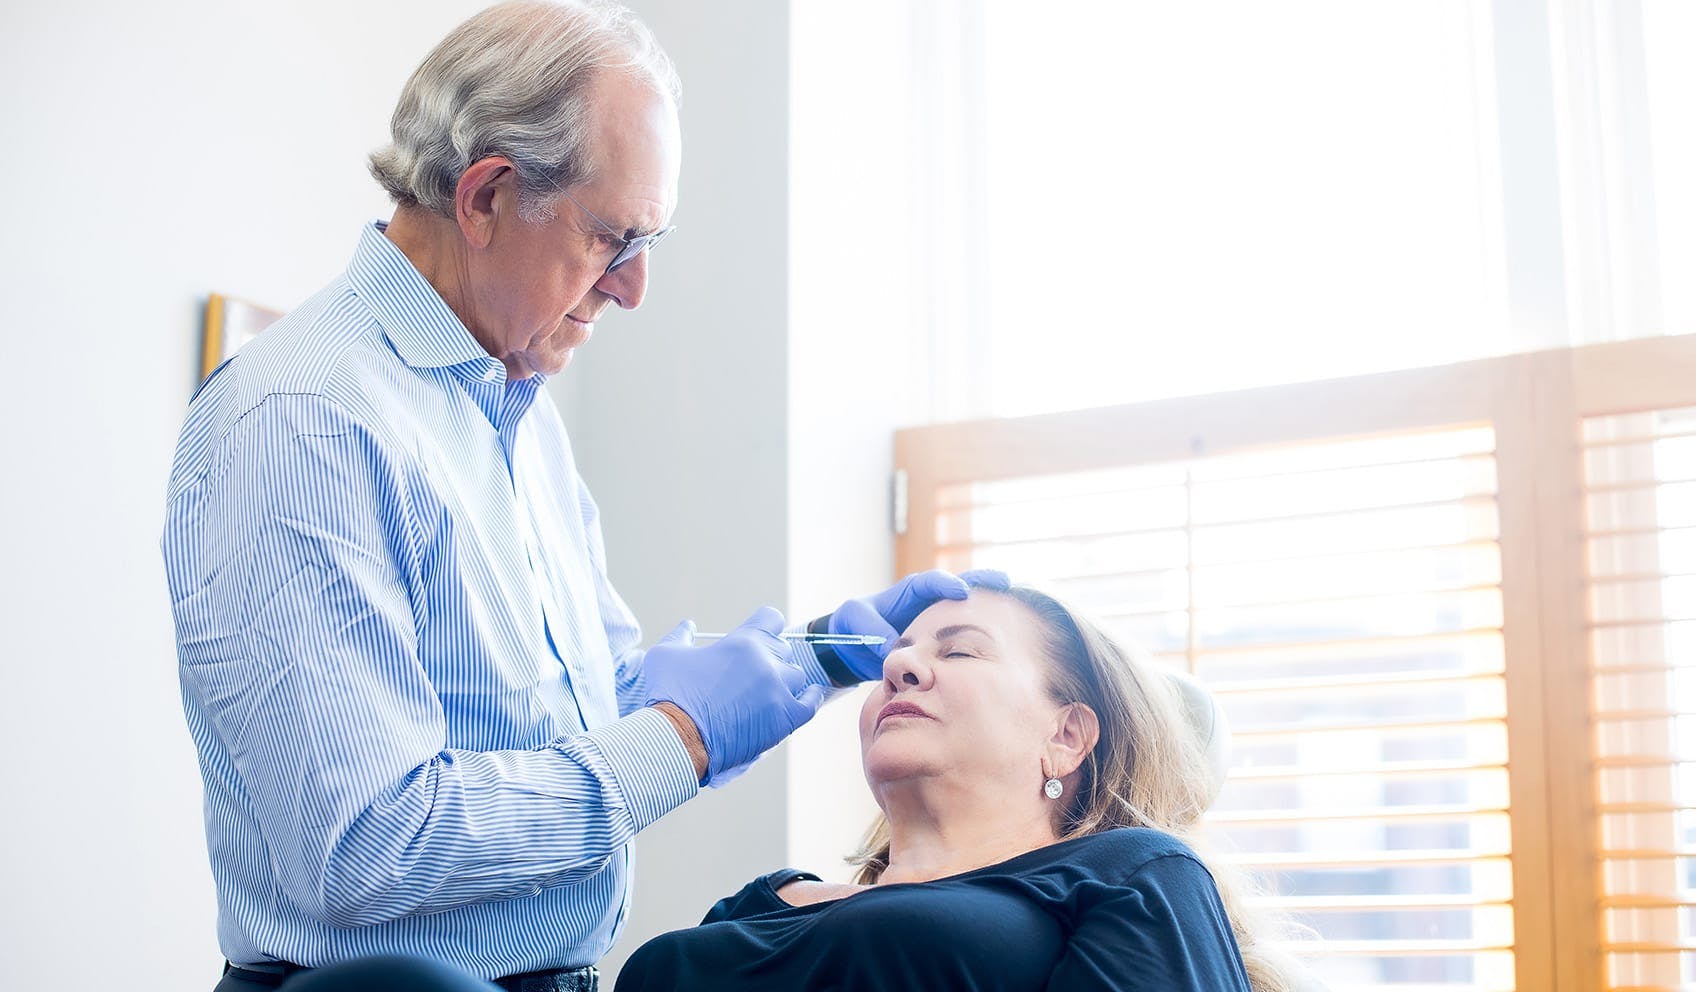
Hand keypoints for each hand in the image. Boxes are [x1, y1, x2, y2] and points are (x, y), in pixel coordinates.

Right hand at [643, 608, 825, 783]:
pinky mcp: (785, 719)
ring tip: (765, 691)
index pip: (772, 618)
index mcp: (744, 642)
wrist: (677, 740)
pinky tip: (808, 695)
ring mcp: (779, 692)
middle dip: (768, 656)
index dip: (765, 626)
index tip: (758, 635)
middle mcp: (767, 663)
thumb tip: (688, 625)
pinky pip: (810, 703)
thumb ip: (681, 635)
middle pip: (782, 649)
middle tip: (749, 672)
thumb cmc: (670, 695)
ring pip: (796, 675)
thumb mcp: (665, 655)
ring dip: (783, 679)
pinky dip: (810, 698)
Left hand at [824, 568, 1009, 680]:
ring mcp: (937, 619)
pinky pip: (964, 631)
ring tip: (1014, 606)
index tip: (962, 591)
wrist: (853, 645)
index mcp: (908, 591)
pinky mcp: (940, 638)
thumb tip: (891, 649)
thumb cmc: (853, 625)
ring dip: (989, 605)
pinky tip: (1003, 636)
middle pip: (959, 584)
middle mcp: (928, 601)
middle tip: (1004, 582)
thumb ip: (873, 631)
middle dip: (982, 581)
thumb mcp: (856, 621)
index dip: (946, 584)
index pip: (929, 582)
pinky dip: (982, 630)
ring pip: (967, 608)